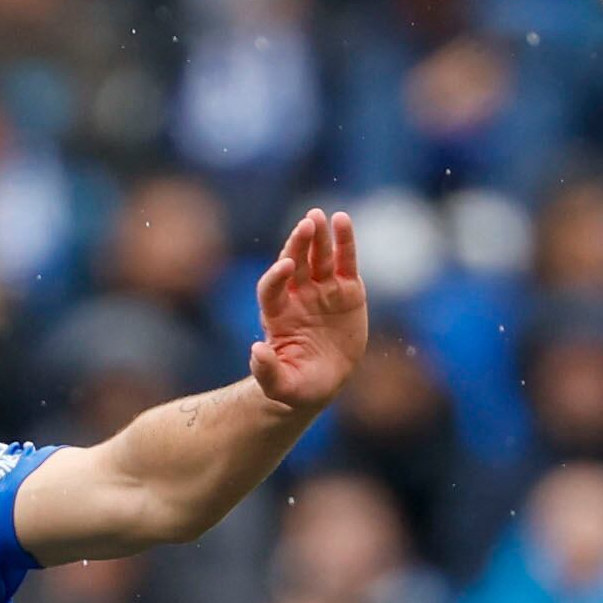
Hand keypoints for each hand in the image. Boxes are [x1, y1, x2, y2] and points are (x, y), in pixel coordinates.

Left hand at [247, 209, 365, 413]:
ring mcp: (322, 290)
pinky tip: (343, 221)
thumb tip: (256, 349)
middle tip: (307, 224)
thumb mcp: (281, 387)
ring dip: (319, 236)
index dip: (276, 276)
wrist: (321, 383)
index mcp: (277, 315)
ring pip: (318, 257)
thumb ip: (267, 371)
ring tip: (322, 216)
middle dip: (299, 244)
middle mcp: (297, 296)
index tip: (286, 266)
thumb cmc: (296, 386)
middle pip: (295, 263)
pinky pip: (345, 262)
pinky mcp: (346, 290)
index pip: (271, 288)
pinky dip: (344, 242)